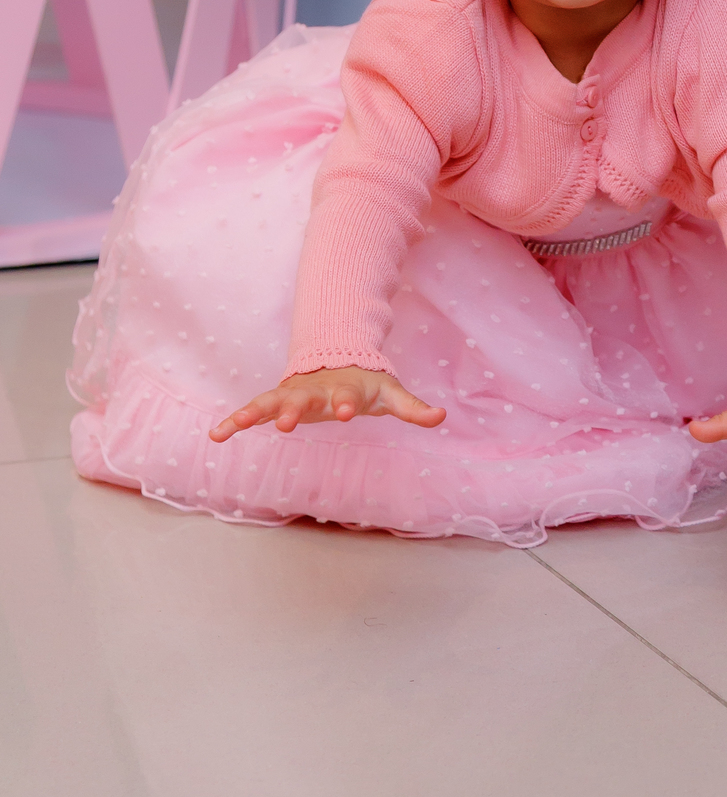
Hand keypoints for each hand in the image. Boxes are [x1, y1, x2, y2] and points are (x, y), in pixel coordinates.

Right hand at [208, 365, 445, 441]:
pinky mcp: (275, 402)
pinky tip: (215, 435)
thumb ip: (412, 407)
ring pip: (270, 401)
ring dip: (254, 413)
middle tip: (286, 425)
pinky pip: (251, 411)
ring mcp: (292, 394)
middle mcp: (314, 390)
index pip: (346, 396)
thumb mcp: (390, 393)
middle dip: (295, 410)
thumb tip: (442, 417)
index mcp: (343, 388)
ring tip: (234, 426)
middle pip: (302, 399)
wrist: (337, 361)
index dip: (347, 403)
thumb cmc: (364, 384)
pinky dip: (235, 420)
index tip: (347, 412)